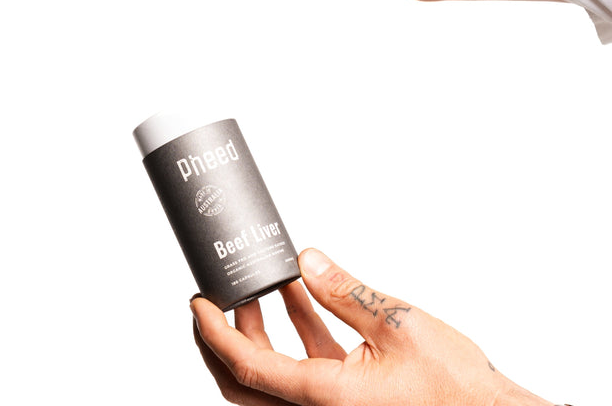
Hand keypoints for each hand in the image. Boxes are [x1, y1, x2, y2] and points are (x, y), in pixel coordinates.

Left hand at [191, 248, 551, 405]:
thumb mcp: (397, 324)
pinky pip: (308, 370)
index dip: (214, 334)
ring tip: (262, 286)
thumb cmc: (456, 388)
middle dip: (227, 337)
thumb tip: (306, 262)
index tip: (198, 305)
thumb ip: (344, 291)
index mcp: (324, 399)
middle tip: (218, 298)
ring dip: (263, 332)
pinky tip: (303, 297)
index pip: (247, 367)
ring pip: (275, 377)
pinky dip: (298, 334)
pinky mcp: (351, 401)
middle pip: (248, 381)